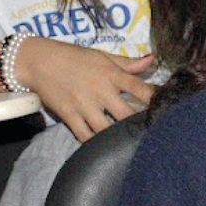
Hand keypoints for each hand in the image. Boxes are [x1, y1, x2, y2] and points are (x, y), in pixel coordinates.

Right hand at [15, 38, 156, 142]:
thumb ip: (128, 63)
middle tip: (152, 133)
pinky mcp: (68, 116)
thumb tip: (153, 60)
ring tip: (130, 144)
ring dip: (118, 137)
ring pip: (106, 129)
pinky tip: (104, 148)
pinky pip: (84, 136)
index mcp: (110, 74)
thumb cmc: (74, 57)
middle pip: (126, 114)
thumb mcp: (102, 56)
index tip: (168, 108)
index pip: (139, 88)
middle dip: (140, 124)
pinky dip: (95, 144)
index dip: (155, 99)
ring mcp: (83, 105)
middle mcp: (99, 91)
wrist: (37, 61)